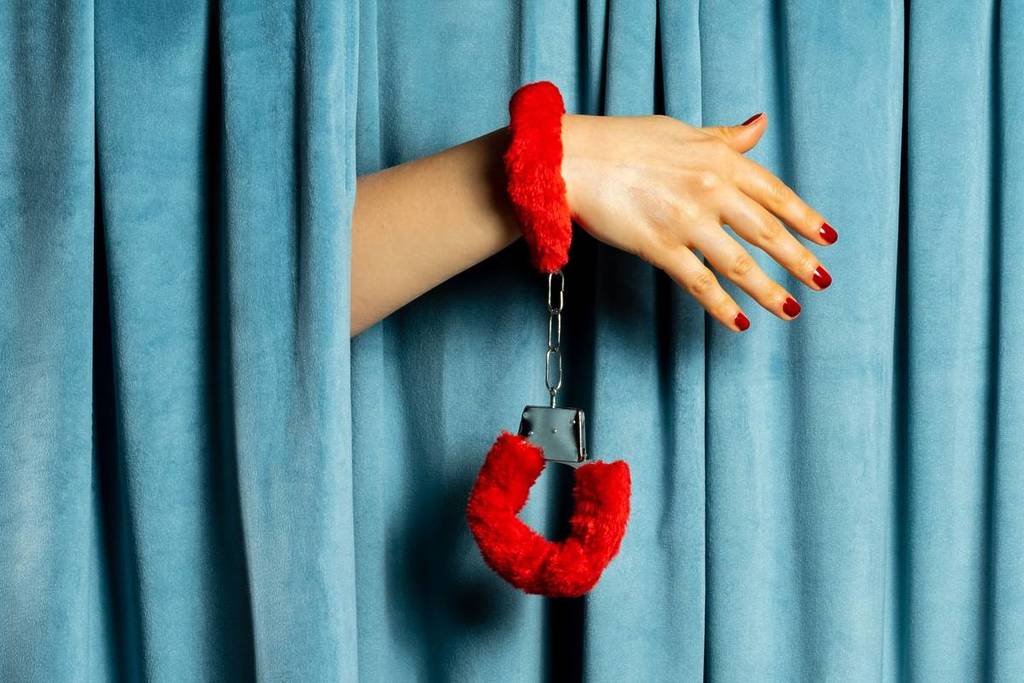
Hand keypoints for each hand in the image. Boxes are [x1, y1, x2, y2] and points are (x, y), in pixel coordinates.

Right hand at [560, 112, 836, 331]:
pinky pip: (699, 283)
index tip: (827, 237)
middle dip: (799, 260)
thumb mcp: (682, 132)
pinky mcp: (659, 247)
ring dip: (770, 290)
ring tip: (792, 309)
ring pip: (740, 263)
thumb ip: (725, 137)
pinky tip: (739, 323)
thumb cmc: (623, 142)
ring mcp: (687, 220)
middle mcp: (711, 189)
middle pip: (767, 232)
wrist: (575, 159)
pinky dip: (722, 306)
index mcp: (720, 158)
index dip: (804, 218)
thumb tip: (758, 125)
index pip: (775, 193)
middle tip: (822, 281)